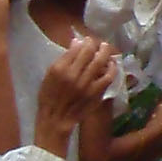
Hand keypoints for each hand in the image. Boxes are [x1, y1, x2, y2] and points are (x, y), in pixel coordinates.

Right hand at [33, 34, 114, 156]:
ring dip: (106, 53)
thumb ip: (63, 59)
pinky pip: (108, 77)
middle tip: (98, 43)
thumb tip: (76, 43)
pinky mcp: (95, 93)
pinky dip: (112, 69)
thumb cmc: (49, 96)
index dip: (84, 42)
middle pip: (90, 53)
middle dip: (96, 44)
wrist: (56, 119)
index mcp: (60, 69)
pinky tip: (112, 64)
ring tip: (106, 49)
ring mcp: (86, 84)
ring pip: (101, 62)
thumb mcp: (49, 75)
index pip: (76, 49)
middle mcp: (74, 74)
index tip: (86, 41)